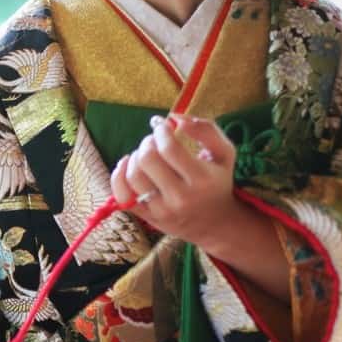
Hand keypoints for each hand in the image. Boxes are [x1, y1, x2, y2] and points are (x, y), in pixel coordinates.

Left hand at [110, 114, 238, 250]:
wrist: (214, 223)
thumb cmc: (217, 181)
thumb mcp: (223, 153)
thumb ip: (205, 129)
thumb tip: (174, 118)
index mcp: (201, 179)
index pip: (169, 148)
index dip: (161, 131)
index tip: (162, 126)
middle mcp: (181, 197)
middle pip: (148, 160)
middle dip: (147, 142)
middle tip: (154, 141)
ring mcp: (162, 210)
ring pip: (133, 176)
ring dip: (135, 156)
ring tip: (145, 154)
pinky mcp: (147, 218)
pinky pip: (122, 195)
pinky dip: (118, 175)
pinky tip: (127, 164)